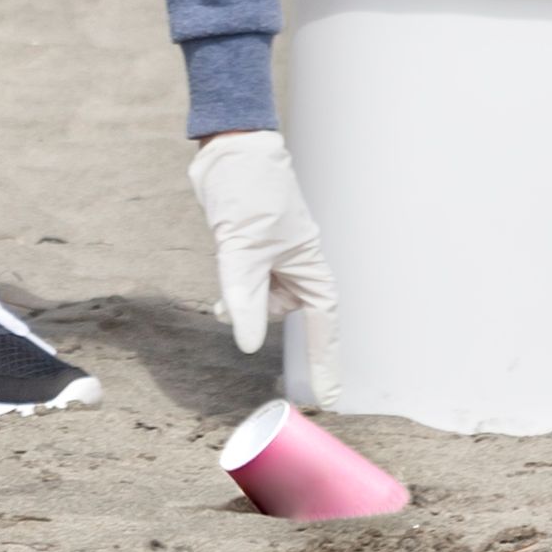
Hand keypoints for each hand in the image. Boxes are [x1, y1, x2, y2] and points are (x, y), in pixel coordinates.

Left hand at [189, 130, 340, 403]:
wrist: (230, 151)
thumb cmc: (249, 192)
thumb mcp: (243, 249)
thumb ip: (245, 298)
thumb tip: (245, 345)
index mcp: (309, 264)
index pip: (323, 323)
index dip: (326, 361)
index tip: (328, 399)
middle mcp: (296, 265)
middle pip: (284, 313)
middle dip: (262, 316)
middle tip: (251, 328)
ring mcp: (274, 259)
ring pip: (260, 300)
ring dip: (242, 299)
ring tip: (228, 280)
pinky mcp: (252, 252)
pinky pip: (246, 286)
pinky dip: (235, 290)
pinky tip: (223, 286)